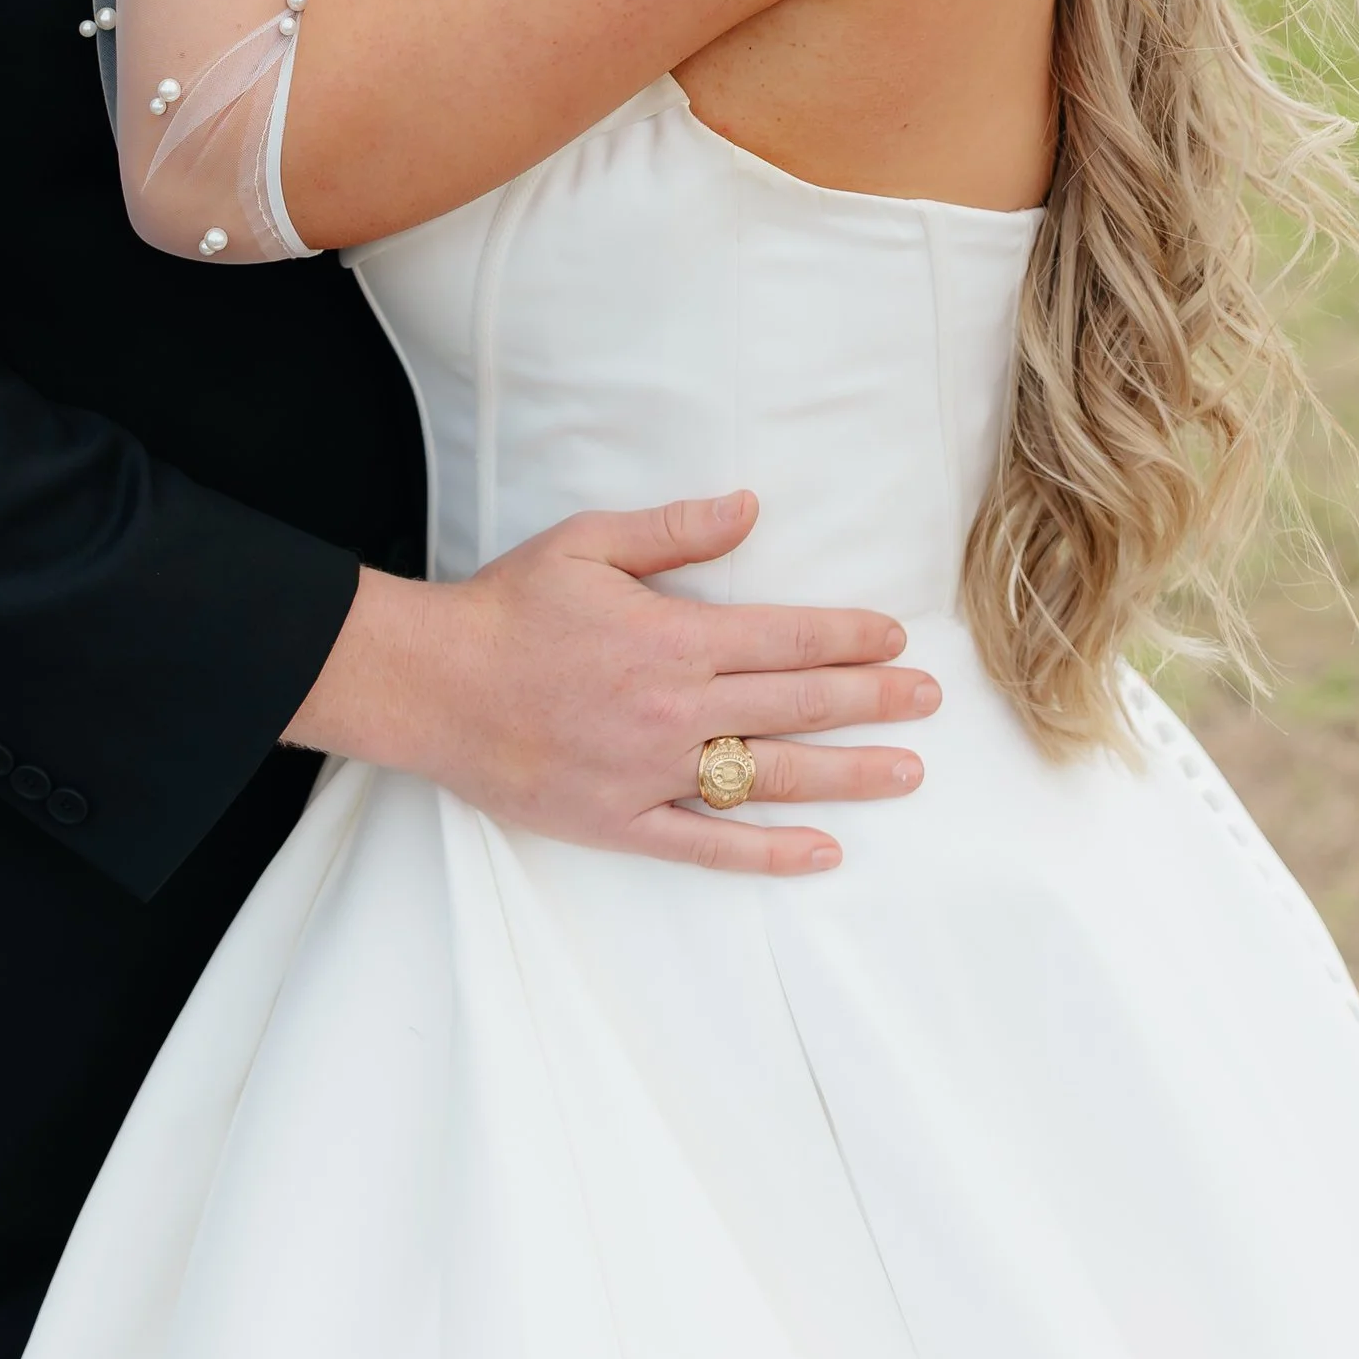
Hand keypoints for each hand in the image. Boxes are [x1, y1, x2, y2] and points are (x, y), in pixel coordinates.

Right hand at [286, 490, 937, 876]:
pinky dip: (768, 852)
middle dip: (873, 701)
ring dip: (847, 774)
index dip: (849, 638)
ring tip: (908, 773)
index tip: (895, 640)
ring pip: (770, 777)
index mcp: (674, 637)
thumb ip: (675, 530)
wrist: (429, 684)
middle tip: (928, 701)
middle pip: (797, 707)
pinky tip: (821, 851)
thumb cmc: (507, 608)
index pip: (787, 639)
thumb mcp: (588, 543)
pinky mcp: (622, 821)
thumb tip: (750, 507)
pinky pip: (708, 844)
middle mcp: (675, 708)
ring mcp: (652, 772)